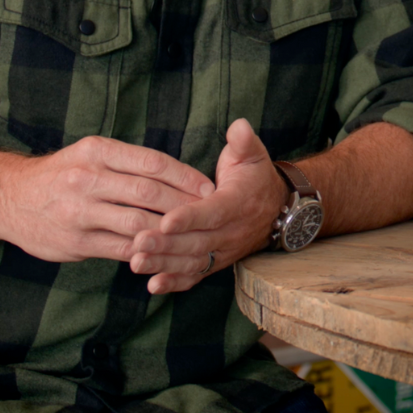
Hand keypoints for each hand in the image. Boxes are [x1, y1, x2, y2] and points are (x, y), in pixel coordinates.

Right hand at [0, 136, 214, 262]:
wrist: (10, 198)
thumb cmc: (63, 174)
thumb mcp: (90, 153)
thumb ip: (127, 163)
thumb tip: (177, 174)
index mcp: (97, 151)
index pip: (152, 162)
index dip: (185, 175)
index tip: (208, 187)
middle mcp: (88, 178)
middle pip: (149, 192)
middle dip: (184, 204)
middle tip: (209, 212)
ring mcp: (80, 212)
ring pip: (138, 223)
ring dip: (169, 231)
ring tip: (193, 234)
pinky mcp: (75, 242)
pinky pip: (121, 249)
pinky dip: (146, 251)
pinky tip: (164, 251)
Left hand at [129, 118, 286, 293]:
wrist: (276, 208)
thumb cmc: (255, 177)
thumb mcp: (253, 155)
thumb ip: (244, 141)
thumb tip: (239, 126)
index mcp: (236, 203)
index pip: (211, 212)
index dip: (189, 218)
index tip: (165, 221)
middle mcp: (230, 232)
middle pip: (197, 241)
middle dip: (166, 244)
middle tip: (138, 242)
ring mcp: (223, 250)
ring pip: (193, 261)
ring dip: (164, 264)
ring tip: (136, 263)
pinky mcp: (217, 262)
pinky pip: (196, 275)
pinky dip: (176, 283)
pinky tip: (153, 286)